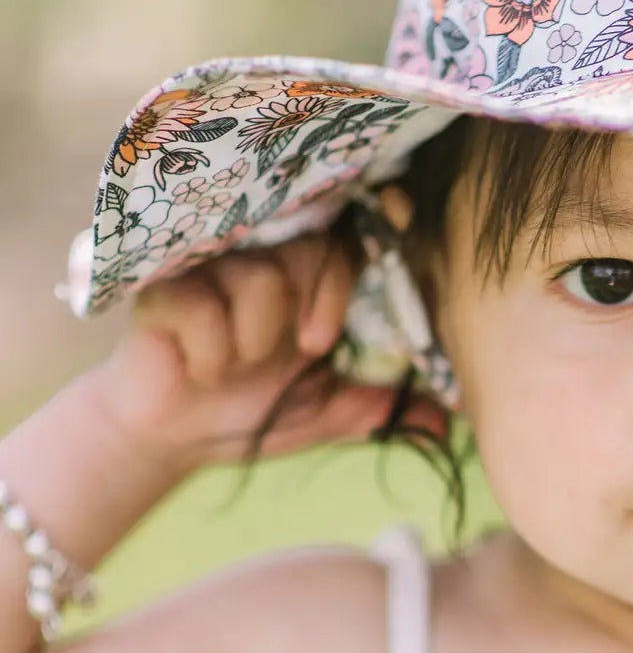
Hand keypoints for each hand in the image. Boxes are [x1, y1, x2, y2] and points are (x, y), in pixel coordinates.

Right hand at [86, 225, 449, 475]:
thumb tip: (448, 424)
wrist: (173, 441)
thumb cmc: (252, 411)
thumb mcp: (327, 414)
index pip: (351, 237)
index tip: (401, 212)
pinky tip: (201, 368)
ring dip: (256, 341)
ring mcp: (212, 271)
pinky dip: (210, 353)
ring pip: (261, 279)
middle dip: (324, 298)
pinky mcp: (165, 289)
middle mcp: (266, 266)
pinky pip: (203, 308)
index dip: (378, 219)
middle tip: (312, 346)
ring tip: (238, 366)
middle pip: (313, 248)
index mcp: (311, 286)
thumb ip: (382, 407)